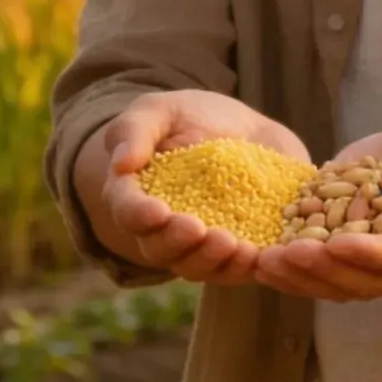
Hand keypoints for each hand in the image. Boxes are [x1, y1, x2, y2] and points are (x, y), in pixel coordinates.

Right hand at [88, 89, 310, 286]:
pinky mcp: (234, 250)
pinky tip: (260, 257)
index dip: (140, 215)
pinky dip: (246, 268)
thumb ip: (135, 131)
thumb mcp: (158, 111)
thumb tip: (122, 163)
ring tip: (234, 246)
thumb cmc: (187, 117)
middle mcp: (162, 230)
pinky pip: (235, 270)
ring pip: (196, 267)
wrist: (239, 128)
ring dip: (213, 261)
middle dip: (178, 243)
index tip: (158, 211)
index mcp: (136, 196)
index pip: (128, 211)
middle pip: (160, 249)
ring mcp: (198, 246)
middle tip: (198, 229)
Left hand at [254, 118, 381, 301]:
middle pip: (362, 280)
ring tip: (262, 261)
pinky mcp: (355, 260)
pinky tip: (259, 260)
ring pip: (336, 286)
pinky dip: (292, 272)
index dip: (370, 254)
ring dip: (298, 278)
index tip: (336, 243)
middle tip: (282, 254)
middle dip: (320, 269)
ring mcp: (379, 269)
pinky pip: (323, 276)